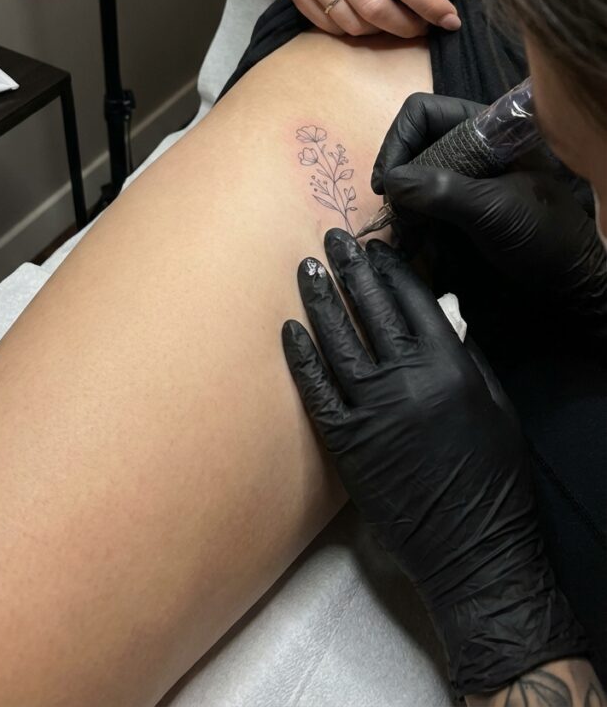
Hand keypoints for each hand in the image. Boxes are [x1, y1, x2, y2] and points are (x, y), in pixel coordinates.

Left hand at [282, 229, 585, 695]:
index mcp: (451, 366)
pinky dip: (300, 357)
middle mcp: (408, 380)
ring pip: (336, 341)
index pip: (413, 300)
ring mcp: (372, 411)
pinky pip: (315, 390)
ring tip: (307, 268)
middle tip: (333, 238)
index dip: (391, 269)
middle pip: (370, 309)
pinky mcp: (345, 443)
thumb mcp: (495, 405)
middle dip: (351, 268)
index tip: (376, 247)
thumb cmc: (493, 476)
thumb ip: (466, 355)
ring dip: (319, 300)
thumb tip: (439, 315)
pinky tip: (288, 329)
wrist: (472, 546)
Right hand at [284, 0, 487, 37]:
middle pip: (374, 6)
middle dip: (407, 26)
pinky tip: (373, 20)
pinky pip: (331, 26)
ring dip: (382, 31)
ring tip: (401, 22)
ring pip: (352, 22)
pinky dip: (356, 30)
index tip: (449, 18)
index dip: (428, 3)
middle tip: (425, 26)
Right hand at [371, 92, 606, 324]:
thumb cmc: (544, 236)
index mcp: (487, 130)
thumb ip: (443, 191)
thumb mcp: (494, 210)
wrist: (568, 280)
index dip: (400, 139)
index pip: (424, 112)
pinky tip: (409, 242)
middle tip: (394, 212)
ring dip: (399, 203)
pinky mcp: (457, 205)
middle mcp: (470, 146)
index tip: (389, 181)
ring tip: (403, 234)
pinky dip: (408, 220)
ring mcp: (463, 176)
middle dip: (397, 175)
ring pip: (412, 174)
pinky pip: (420, 201)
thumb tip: (391, 181)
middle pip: (412, 142)